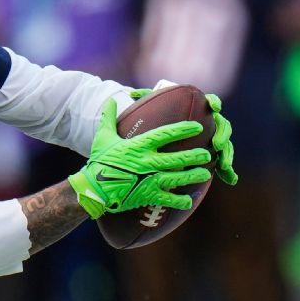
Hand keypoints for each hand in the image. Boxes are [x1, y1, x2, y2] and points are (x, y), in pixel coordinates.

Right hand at [68, 98, 211, 219]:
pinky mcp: (146, 195)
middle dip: (195, 155)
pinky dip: (179, 201)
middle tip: (206, 154)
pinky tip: (188, 201)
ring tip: (205, 173)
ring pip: (178, 177)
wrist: (92, 188)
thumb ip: (109, 118)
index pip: (166, 134)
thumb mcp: (103, 137)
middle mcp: (147, 162)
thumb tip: (110, 100)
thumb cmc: (99, 162)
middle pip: (178, 157)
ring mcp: (149, 180)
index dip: (183, 130)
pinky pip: (167, 199)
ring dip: (193, 176)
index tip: (197, 127)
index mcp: (139, 146)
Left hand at [131, 82, 236, 185]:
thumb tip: (131, 92)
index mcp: (199, 110)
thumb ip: (144, 99)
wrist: (162, 142)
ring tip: (223, 164)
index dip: (214, 102)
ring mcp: (213, 140)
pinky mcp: (212, 156)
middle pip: (222, 126)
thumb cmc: (157, 121)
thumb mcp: (150, 111)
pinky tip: (230, 179)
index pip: (210, 102)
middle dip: (222, 134)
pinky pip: (223, 164)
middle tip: (217, 143)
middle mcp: (209, 124)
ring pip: (226, 146)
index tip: (213, 106)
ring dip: (227, 154)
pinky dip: (228, 172)